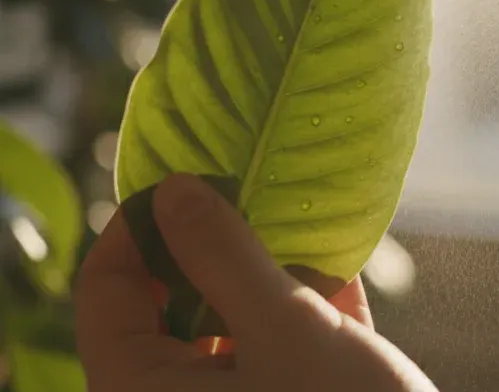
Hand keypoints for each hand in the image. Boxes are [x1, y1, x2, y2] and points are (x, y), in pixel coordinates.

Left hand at [75, 173, 436, 391]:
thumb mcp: (287, 329)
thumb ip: (224, 257)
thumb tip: (174, 190)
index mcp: (142, 391)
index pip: (105, 291)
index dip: (141, 227)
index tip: (197, 179)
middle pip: (166, 305)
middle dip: (214, 245)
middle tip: (258, 194)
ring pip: (227, 324)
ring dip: (266, 270)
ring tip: (305, 223)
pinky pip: (275, 347)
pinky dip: (301, 304)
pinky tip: (341, 266)